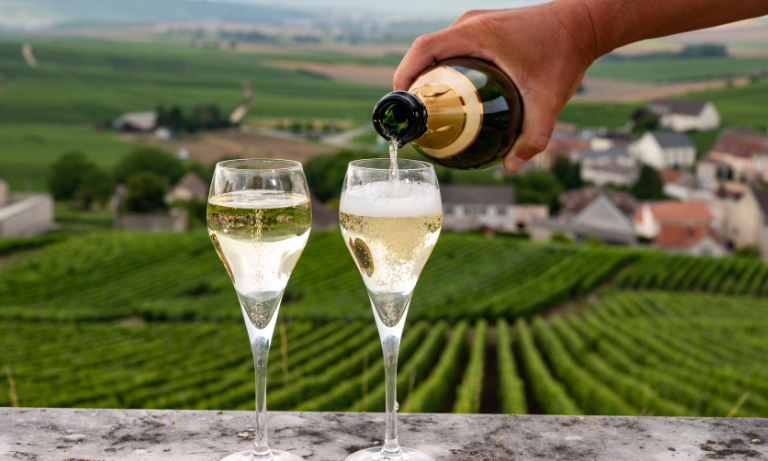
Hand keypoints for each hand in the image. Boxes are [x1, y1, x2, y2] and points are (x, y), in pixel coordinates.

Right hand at [394, 1, 599, 171]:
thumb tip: (512, 166)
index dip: (404, 73)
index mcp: (476, 34)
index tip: (399, 101)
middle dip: (411, 80)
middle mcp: (470, 24)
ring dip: (425, 72)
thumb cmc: (565, 53)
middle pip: (425, 50)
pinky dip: (442, 65)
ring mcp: (475, 23)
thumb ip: (534, 136)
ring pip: (437, 47)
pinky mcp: (483, 27)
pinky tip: (450, 92)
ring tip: (426, 106)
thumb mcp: (549, 99)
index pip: (424, 49)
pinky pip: (451, 45)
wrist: (584, 23)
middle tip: (412, 114)